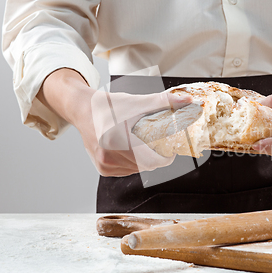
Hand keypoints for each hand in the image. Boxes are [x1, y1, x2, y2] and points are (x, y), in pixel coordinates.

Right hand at [38, 69, 191, 176]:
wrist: (83, 110)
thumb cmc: (109, 106)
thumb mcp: (138, 101)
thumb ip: (164, 102)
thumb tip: (187, 102)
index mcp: (118, 139)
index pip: (152, 161)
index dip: (166, 158)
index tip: (170, 149)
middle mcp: (109, 154)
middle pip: (147, 166)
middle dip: (157, 156)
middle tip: (159, 143)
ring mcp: (105, 163)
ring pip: (138, 169)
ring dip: (145, 161)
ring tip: (143, 144)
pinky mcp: (103, 168)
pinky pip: (127, 170)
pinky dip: (134, 163)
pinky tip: (131, 149)